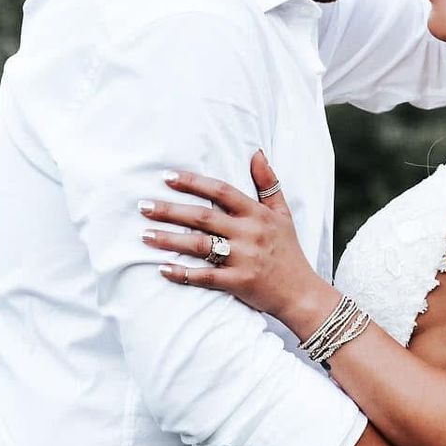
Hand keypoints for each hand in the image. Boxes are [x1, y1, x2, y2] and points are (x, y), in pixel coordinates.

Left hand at [140, 151, 332, 332]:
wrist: (302, 293)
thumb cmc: (288, 251)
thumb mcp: (283, 214)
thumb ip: (268, 183)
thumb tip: (256, 152)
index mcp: (257, 214)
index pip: (221, 191)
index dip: (194, 182)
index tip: (167, 177)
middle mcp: (249, 234)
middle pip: (204, 217)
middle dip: (171, 210)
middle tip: (143, 206)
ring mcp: (243, 259)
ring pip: (200, 246)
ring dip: (170, 240)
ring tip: (145, 235)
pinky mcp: (239, 283)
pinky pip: (206, 277)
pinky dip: (183, 273)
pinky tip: (163, 269)